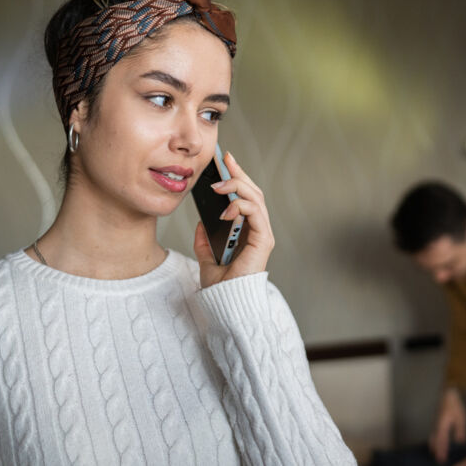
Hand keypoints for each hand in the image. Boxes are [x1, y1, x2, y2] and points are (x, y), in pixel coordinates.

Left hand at [193, 151, 274, 287]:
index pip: (245, 198)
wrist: (226, 304)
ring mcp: (262, 234)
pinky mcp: (263, 240)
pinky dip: (240, 206)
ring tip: (219, 185)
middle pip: (253, 192)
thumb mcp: (206, 258)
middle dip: (239, 174)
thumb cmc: (221, 286)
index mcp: (247, 232)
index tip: (225, 162)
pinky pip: (255, 213)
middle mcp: (258, 230)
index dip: (237, 178)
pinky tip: (224, 209)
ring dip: (237, 186)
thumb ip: (205, 241)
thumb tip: (201, 223)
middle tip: (225, 161)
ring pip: (256, 198)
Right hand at [429, 387, 465, 463]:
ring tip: (434, 453)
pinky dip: (432, 440)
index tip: (442, 458)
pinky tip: (434, 442)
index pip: (442, 440)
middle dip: (436, 450)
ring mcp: (434, 423)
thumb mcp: (461, 418)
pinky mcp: (435, 422)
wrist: (447, 395)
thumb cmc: (455, 406)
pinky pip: (432, 433)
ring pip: (432, 437)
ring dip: (433, 446)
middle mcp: (436, 426)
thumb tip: (460, 441)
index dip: (442, 450)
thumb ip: (460, 430)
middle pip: (435, 441)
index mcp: (443, 425)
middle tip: (438, 459)